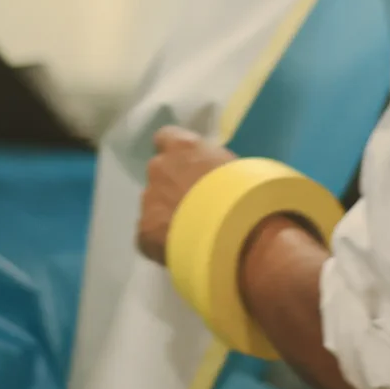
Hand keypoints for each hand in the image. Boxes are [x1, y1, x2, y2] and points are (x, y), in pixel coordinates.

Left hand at [135, 127, 238, 264]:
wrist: (236, 232)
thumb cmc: (245, 192)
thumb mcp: (234, 166)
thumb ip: (211, 165)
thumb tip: (207, 174)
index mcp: (181, 147)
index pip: (165, 138)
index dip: (176, 155)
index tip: (187, 166)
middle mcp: (158, 168)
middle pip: (159, 174)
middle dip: (171, 186)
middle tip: (194, 205)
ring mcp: (148, 200)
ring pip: (154, 205)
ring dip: (167, 214)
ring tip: (190, 232)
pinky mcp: (144, 231)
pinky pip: (150, 234)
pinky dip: (161, 241)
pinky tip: (181, 250)